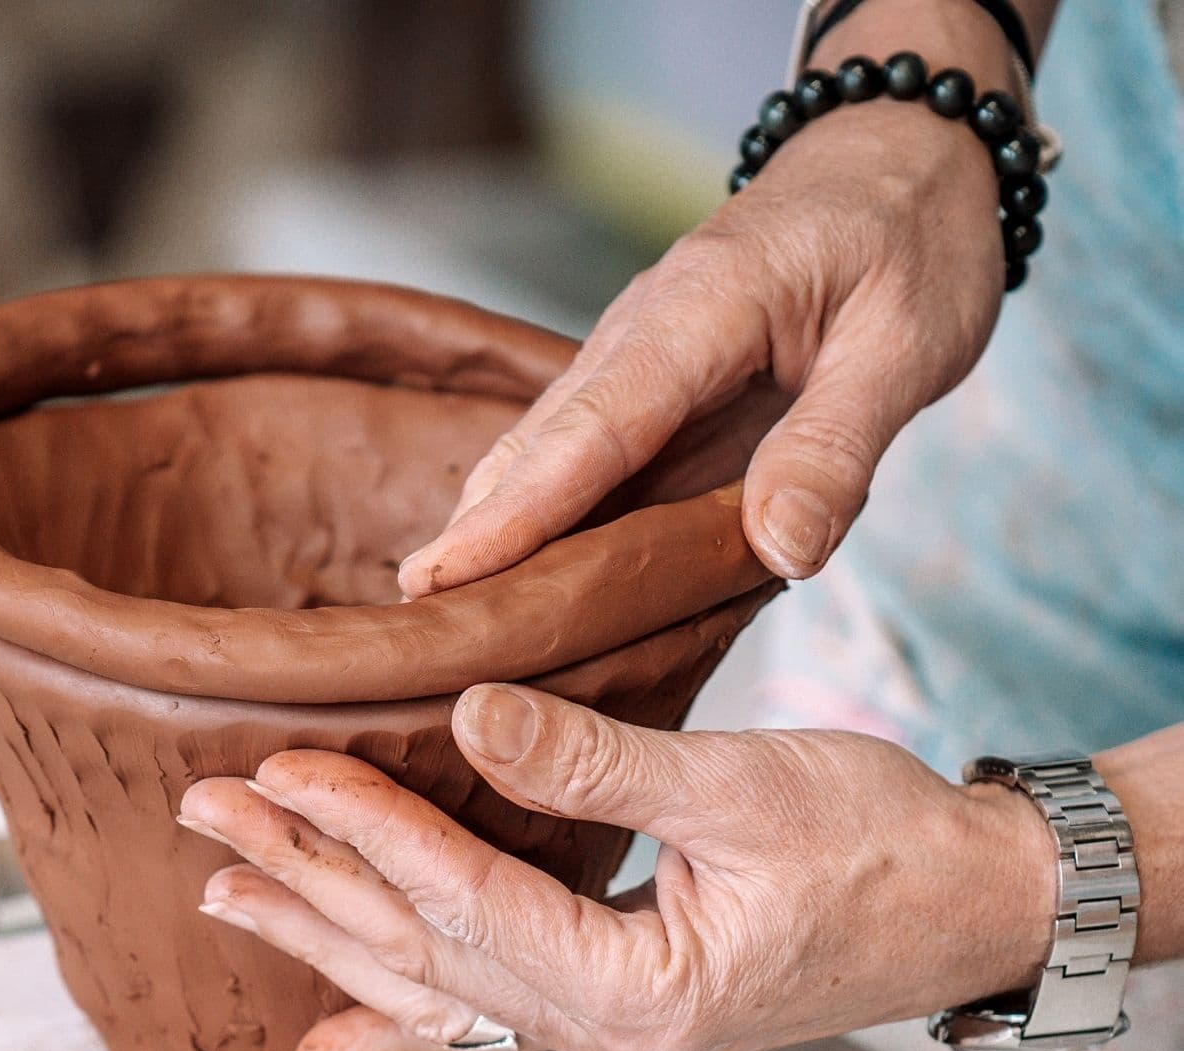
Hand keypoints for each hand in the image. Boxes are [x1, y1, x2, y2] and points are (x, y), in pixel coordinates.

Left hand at [177, 686, 1053, 1050]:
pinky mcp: (610, 1012)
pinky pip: (479, 1027)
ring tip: (225, 899)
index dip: (365, 828)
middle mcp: (606, 1037)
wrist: (967, 903)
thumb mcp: (746, 785)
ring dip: (324, 940)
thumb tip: (467, 716)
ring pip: (431, 988)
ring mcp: (603, 1037)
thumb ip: (597, 762)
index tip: (279, 766)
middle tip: (204, 817)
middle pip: (421, 952)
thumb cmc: (882, 841)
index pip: (463, 900)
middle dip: (306, 878)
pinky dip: (393, 1035)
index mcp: (640, 990)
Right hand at [398, 93, 1004, 593]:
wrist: (900, 162)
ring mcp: (639, 356)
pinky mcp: (654, 384)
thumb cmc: (910, 239)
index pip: (593, 428)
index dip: (518, 510)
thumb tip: (783, 551)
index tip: (448, 574)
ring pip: (548, 448)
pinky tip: (526, 565)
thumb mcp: (907, 342)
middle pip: (541, 442)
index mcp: (699, 312)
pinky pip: (588, 453)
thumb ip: (839, 446)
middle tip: (416, 612)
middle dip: (477, 526)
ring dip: (497, 522)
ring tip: (443, 604)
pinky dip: (547, 508)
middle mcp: (643, 332)